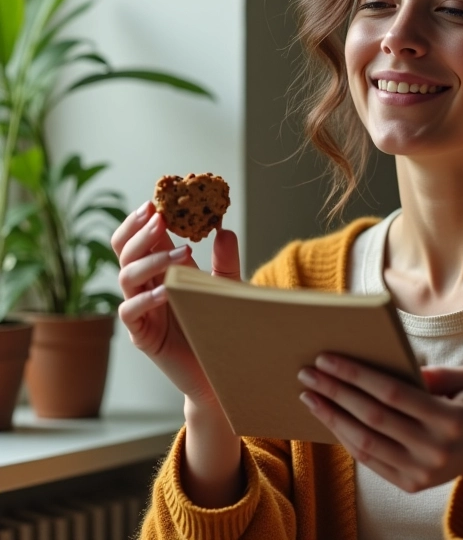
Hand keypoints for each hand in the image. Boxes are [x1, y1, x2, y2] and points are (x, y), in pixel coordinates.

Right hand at [112, 200, 241, 406]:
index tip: (155, 202)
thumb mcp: (226, 287)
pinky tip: (166, 292)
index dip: (141, 220)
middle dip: (138, 232)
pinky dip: (145, 299)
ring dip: (149, 260)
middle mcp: (146, 286)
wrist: (219, 370)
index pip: (140, 238)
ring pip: (126, 277)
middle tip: (158, 218)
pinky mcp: (142, 336)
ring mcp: (141, 311)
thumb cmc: (218, 324)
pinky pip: (130, 313)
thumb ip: (225, 260)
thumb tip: (223, 229)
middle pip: (124, 252)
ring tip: (182, 252)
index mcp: (161, 270)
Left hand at [297, 355, 462, 510]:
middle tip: (307, 372)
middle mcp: (434, 450)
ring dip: (332, 417)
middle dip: (335, 392)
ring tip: (310, 395)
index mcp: (450, 420)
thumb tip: (389, 367)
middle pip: (371, 417)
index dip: (355, 375)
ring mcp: (422, 473)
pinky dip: (347, 439)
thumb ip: (432, 373)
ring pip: (365, 443)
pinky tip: (330, 418)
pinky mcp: (413, 484)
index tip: (327, 358)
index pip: (391, 393)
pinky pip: (371, 461)